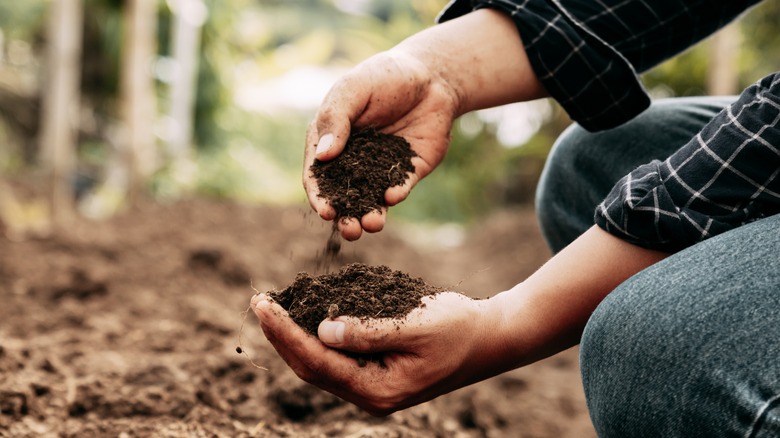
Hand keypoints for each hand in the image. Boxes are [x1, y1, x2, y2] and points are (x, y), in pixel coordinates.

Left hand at [251, 291, 505, 415]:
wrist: (489, 338)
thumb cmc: (458, 328)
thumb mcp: (416, 325)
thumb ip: (368, 331)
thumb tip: (321, 331)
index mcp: (379, 390)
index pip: (318, 363)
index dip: (286, 333)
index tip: (264, 305)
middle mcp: (370, 395)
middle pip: (311, 368)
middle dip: (281, 335)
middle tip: (259, 301)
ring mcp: (372, 386)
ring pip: (319, 364)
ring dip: (294, 336)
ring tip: (271, 307)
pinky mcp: (375, 372)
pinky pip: (335, 357)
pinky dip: (315, 335)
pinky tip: (303, 315)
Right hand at [304, 49, 458, 240]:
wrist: (431, 75)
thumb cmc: (383, 76)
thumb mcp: (353, 90)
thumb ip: (336, 120)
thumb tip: (322, 156)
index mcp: (330, 141)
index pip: (318, 175)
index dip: (319, 196)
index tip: (325, 211)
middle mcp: (353, 160)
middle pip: (344, 196)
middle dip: (346, 217)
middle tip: (350, 230)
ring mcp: (380, 168)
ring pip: (372, 200)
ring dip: (370, 215)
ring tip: (372, 224)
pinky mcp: (408, 171)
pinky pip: (399, 187)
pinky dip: (395, 194)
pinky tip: (393, 195)